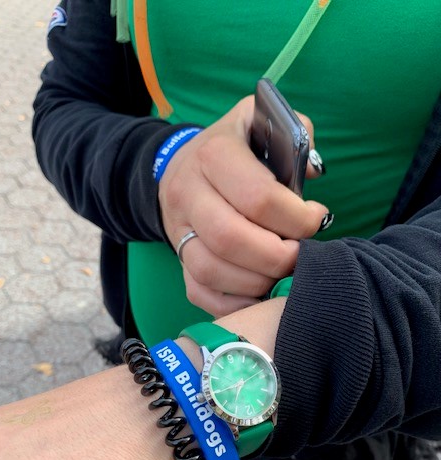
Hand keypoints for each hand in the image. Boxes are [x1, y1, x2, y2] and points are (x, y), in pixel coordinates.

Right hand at [158, 96, 327, 316]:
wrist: (181, 167)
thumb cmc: (234, 148)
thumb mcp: (259, 122)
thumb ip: (294, 134)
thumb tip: (312, 174)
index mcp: (213, 155)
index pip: (257, 197)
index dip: (296, 218)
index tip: (316, 218)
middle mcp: (188, 194)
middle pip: (230, 239)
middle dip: (277, 257)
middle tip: (301, 255)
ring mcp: (177, 230)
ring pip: (211, 270)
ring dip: (257, 282)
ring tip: (283, 273)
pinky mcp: (177, 259)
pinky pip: (200, 292)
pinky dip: (234, 303)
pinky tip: (261, 294)